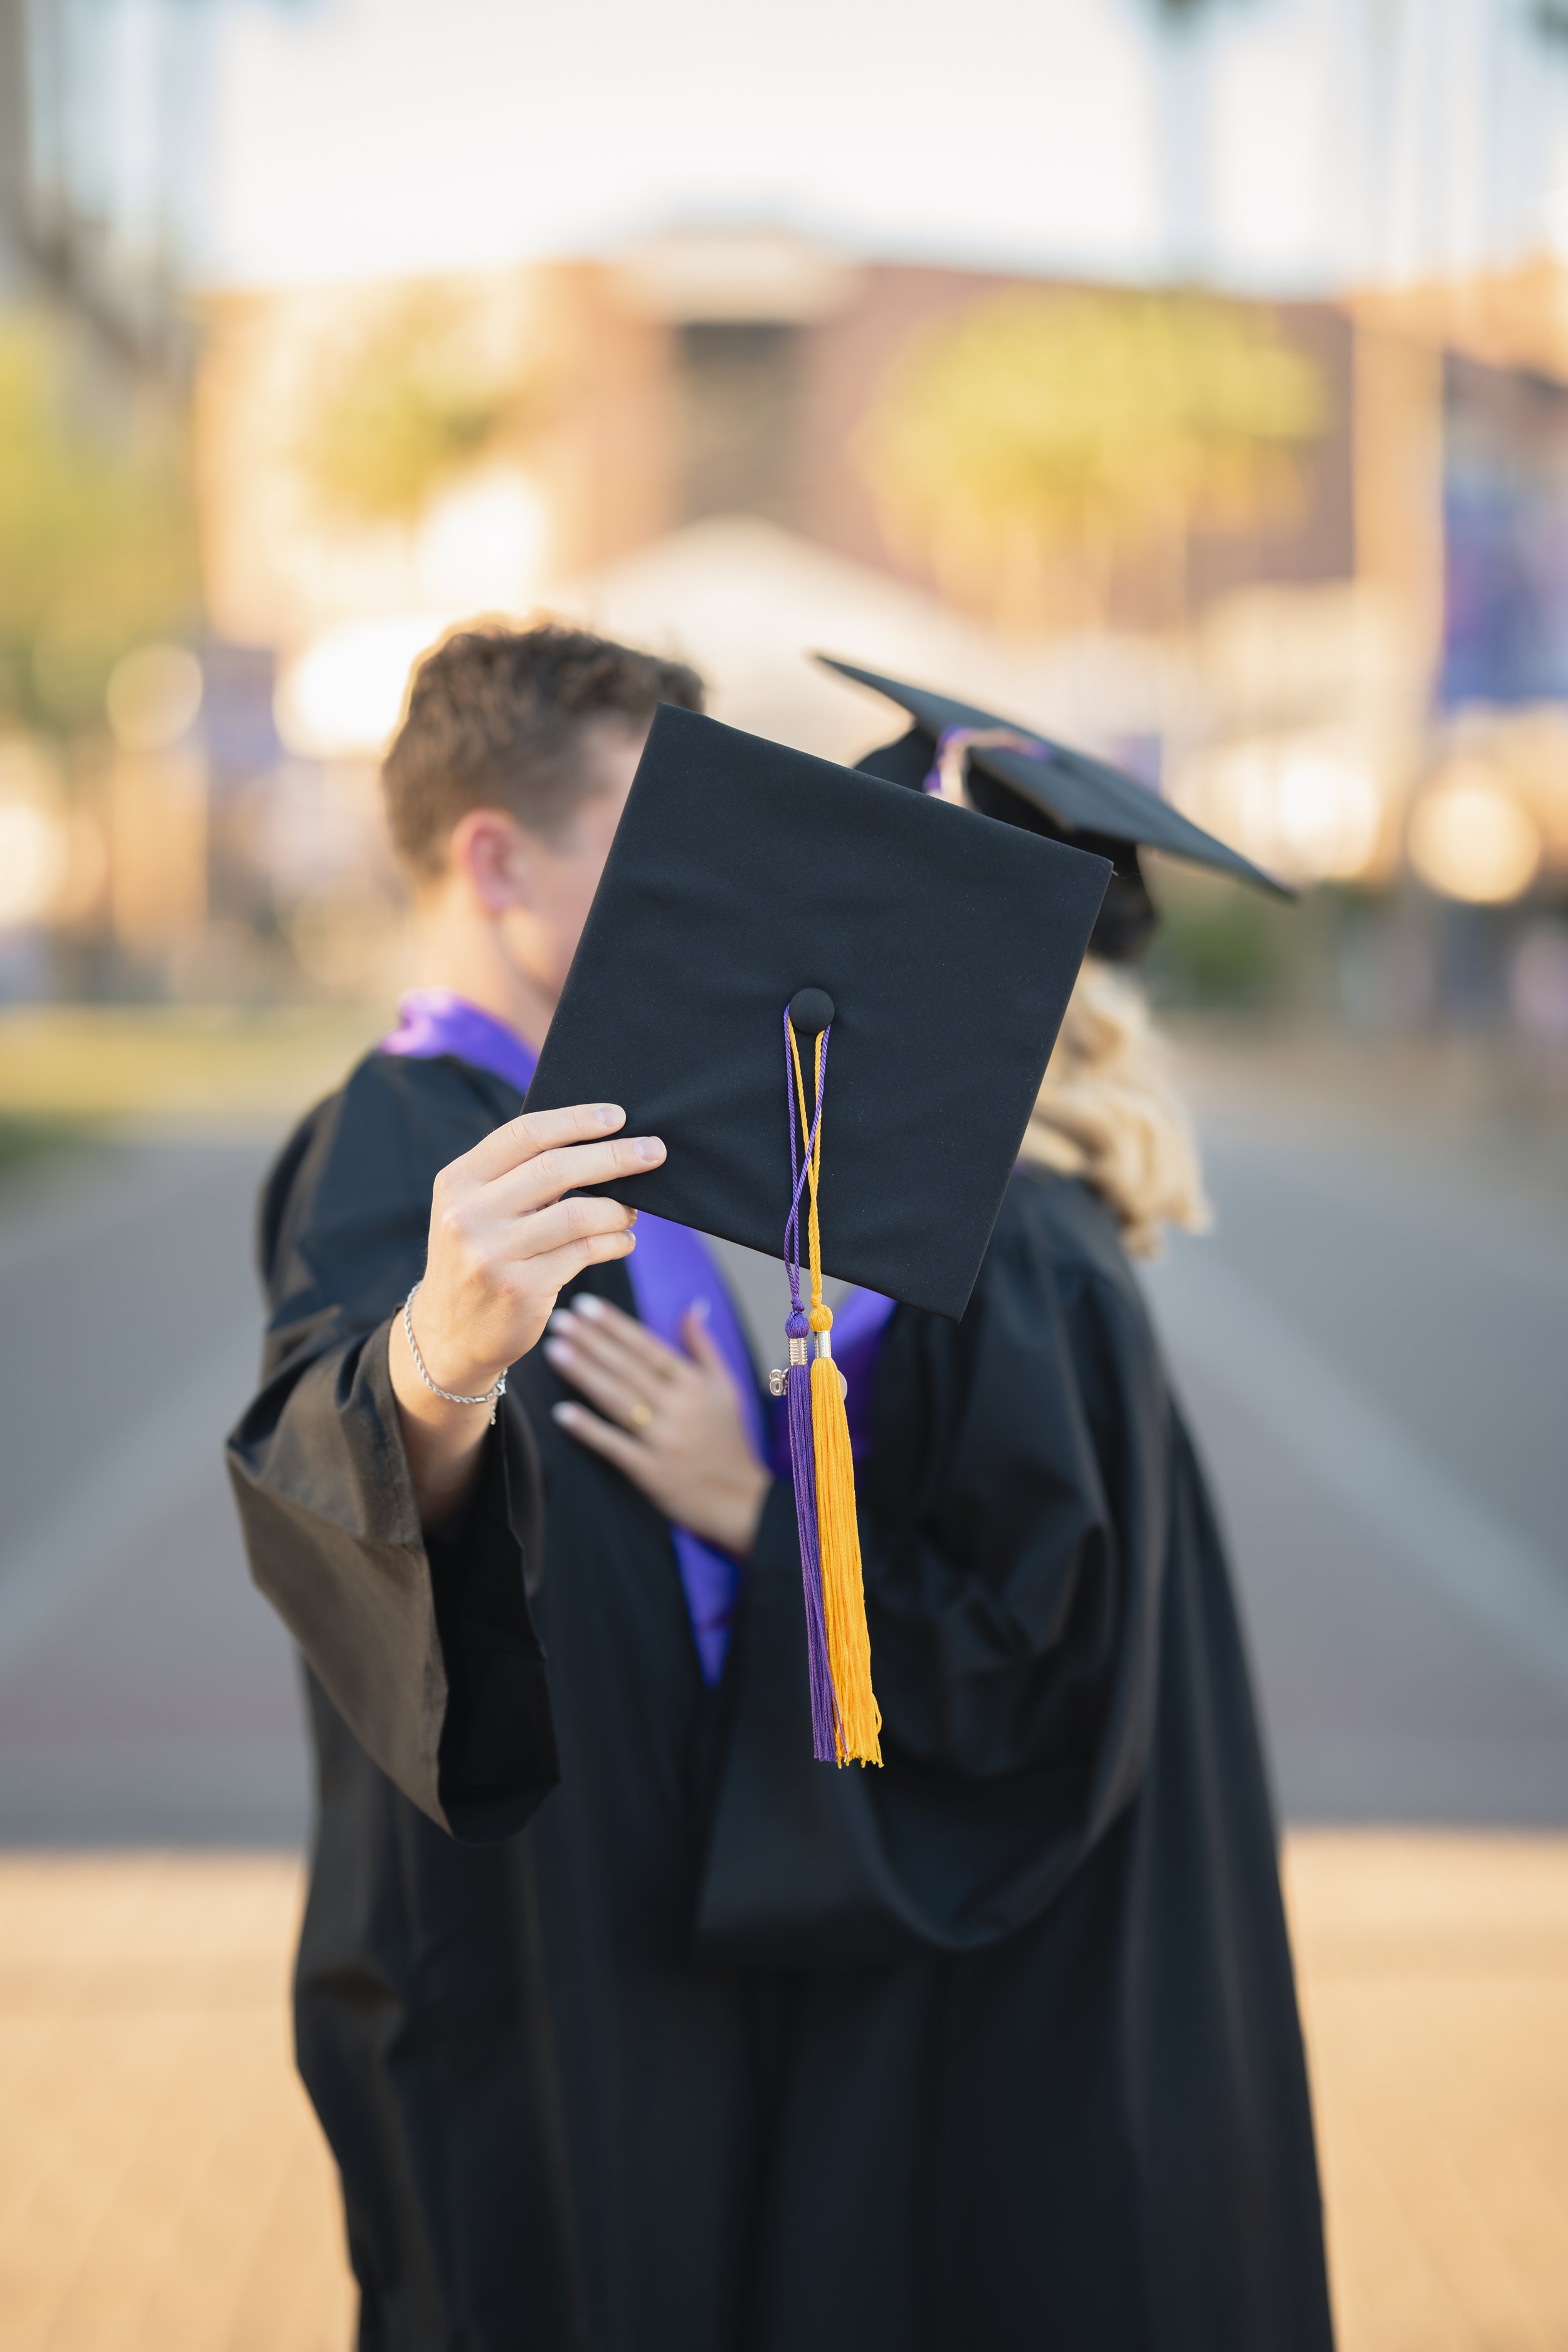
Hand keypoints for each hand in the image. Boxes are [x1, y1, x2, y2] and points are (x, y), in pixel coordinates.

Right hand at [389, 1101, 664, 1523]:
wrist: (448, 1335)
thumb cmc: (477, 1258)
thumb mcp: (474, 1210)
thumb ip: (517, 1176)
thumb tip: (598, 1142)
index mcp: (458, 1181)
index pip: (524, 1134)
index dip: (576, 1120)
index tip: (618, 1116)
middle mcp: (468, 1214)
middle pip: (556, 1169)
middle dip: (614, 1156)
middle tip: (654, 1151)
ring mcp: (493, 1254)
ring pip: (578, 1214)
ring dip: (618, 1208)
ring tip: (633, 1210)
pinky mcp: (520, 1289)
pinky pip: (584, 1253)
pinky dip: (613, 1242)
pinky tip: (623, 1240)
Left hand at [545, 1293, 770, 1558]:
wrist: (740, 1500)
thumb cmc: (729, 1439)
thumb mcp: (727, 1387)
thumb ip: (705, 1346)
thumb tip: (693, 1307)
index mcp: (695, 1384)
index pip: (648, 1347)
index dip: (615, 1325)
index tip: (586, 1305)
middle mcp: (679, 1407)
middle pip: (628, 1368)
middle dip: (592, 1341)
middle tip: (560, 1320)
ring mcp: (664, 1439)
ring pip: (618, 1400)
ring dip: (584, 1374)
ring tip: (555, 1351)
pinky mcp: (650, 1471)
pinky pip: (615, 1445)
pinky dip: (590, 1429)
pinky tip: (563, 1413)